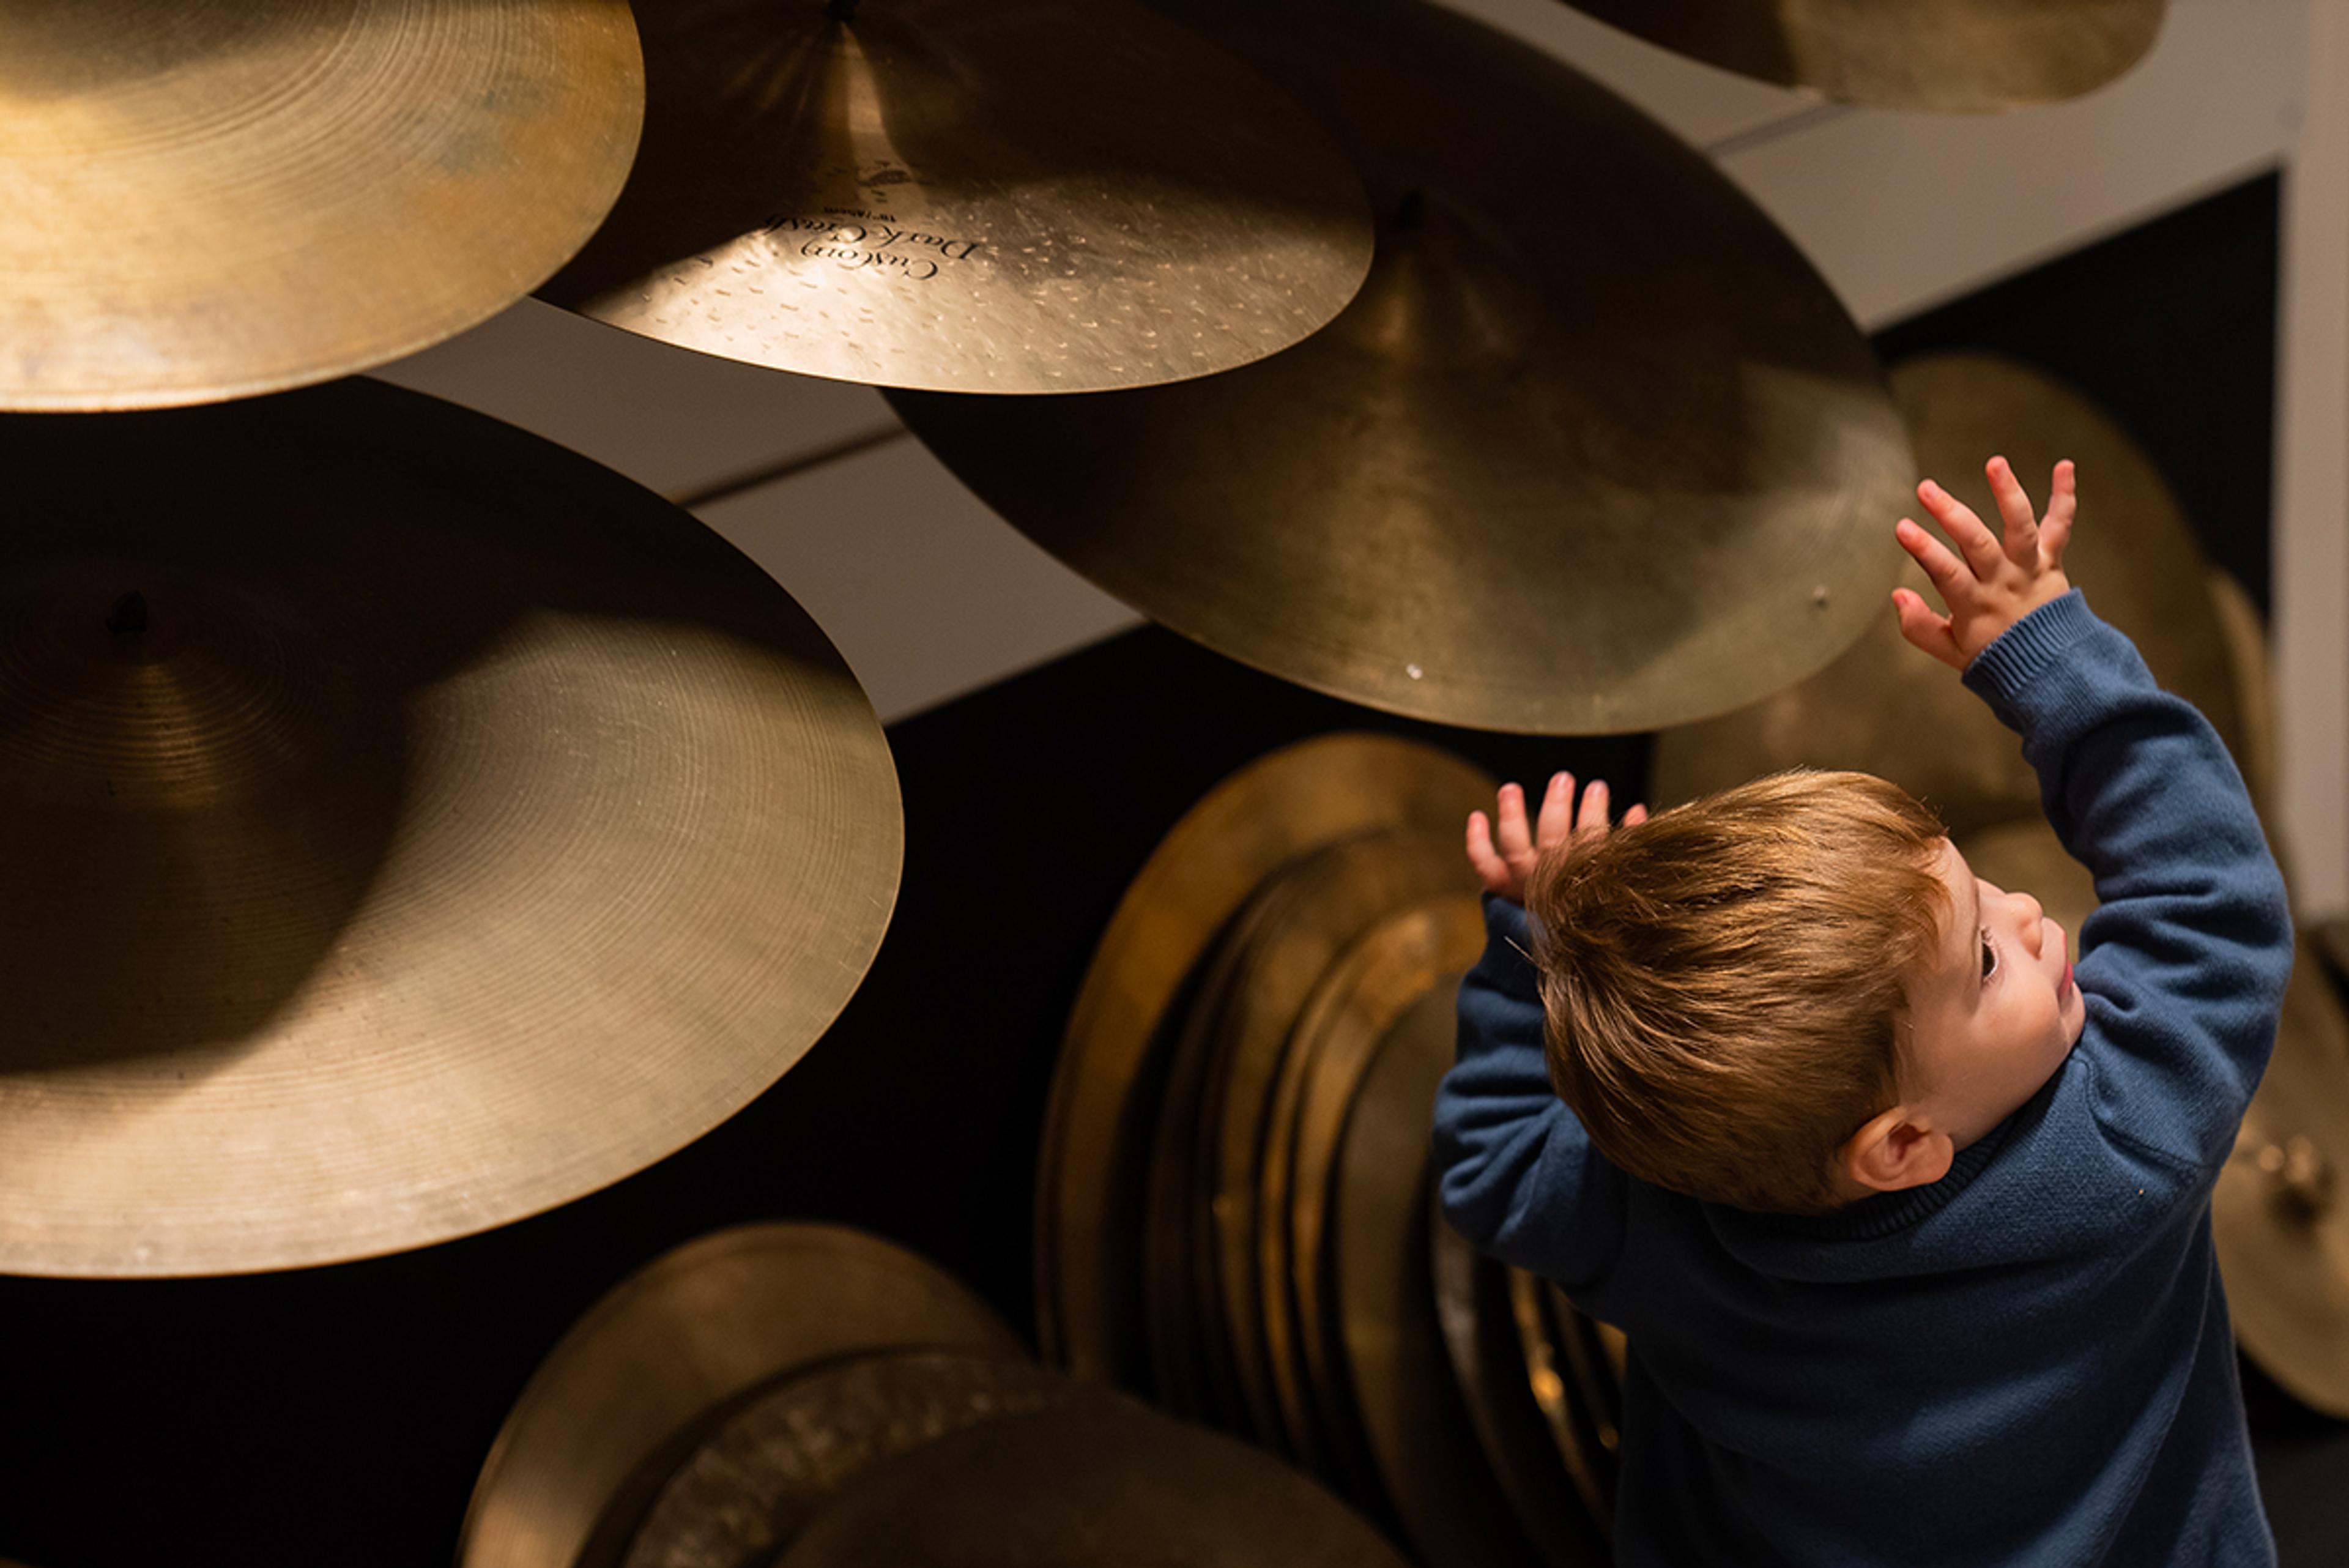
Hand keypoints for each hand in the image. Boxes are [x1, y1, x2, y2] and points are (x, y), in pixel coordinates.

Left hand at [1466, 772, 1646, 902]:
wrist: (1558, 956)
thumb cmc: (1593, 909)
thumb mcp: (1615, 884)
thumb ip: (1626, 846)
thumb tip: (1637, 810)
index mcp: (1582, 885)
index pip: (1590, 844)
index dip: (1594, 813)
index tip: (1596, 787)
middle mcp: (1551, 886)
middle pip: (1551, 842)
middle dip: (1556, 808)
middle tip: (1562, 779)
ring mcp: (1523, 888)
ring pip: (1514, 849)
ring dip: (1512, 817)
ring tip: (1510, 789)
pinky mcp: (1502, 890)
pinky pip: (1485, 867)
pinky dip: (1476, 843)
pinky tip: (1477, 815)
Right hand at [1891, 456, 2074, 669]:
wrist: (2053, 669)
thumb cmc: (1997, 658)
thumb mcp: (1951, 653)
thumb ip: (1920, 628)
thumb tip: (1898, 594)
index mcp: (1975, 605)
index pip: (1945, 572)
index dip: (1923, 549)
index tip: (1903, 527)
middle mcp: (2004, 582)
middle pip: (1978, 544)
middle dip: (1951, 514)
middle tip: (1926, 488)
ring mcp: (2031, 569)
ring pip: (2021, 528)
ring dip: (2008, 493)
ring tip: (1994, 463)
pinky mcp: (2053, 561)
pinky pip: (2061, 526)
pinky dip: (2065, 496)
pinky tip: (2065, 465)